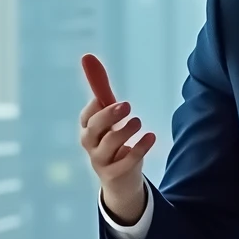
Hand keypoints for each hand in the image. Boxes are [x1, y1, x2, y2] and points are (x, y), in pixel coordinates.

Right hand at [80, 54, 154, 228]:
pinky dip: (139, 148)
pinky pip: (126, 161)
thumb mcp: (109, 117)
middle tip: (127, 105)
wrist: (120, 182)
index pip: (87, 117)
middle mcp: (90, 145)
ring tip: (138, 122)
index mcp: (88, 130)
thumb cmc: (113, 143)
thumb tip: (87, 57)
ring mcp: (100, 162)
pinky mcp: (114, 175)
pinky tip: (151, 137)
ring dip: (124, 131)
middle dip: (108, 116)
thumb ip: (101, 91)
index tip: (106, 98)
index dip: (96, 107)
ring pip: (108, 145)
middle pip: (93, 129)